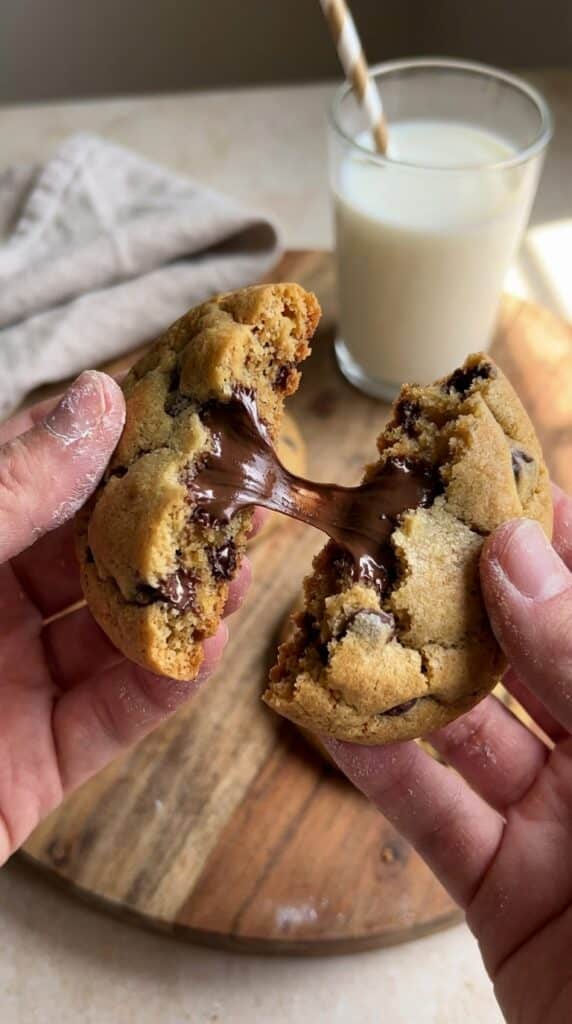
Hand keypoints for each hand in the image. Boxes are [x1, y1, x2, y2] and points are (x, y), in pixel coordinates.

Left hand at [0, 372, 247, 865]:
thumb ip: (8, 491)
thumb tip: (96, 402)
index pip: (28, 477)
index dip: (99, 442)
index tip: (172, 410)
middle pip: (81, 554)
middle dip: (155, 523)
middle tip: (228, 489)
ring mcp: (4, 689)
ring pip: (108, 632)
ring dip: (176, 602)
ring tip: (238, 564)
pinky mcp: (34, 766)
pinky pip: (113, 716)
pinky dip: (165, 684)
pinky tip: (206, 647)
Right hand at [327, 486, 571, 1023]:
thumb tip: (515, 553)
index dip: (558, 535)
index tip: (497, 473)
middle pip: (530, 653)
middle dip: (461, 591)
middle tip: (398, 526)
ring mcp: (561, 826)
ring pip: (469, 730)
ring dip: (403, 674)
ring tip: (341, 608)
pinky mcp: (505, 892)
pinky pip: (431, 817)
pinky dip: (376, 768)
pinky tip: (325, 715)